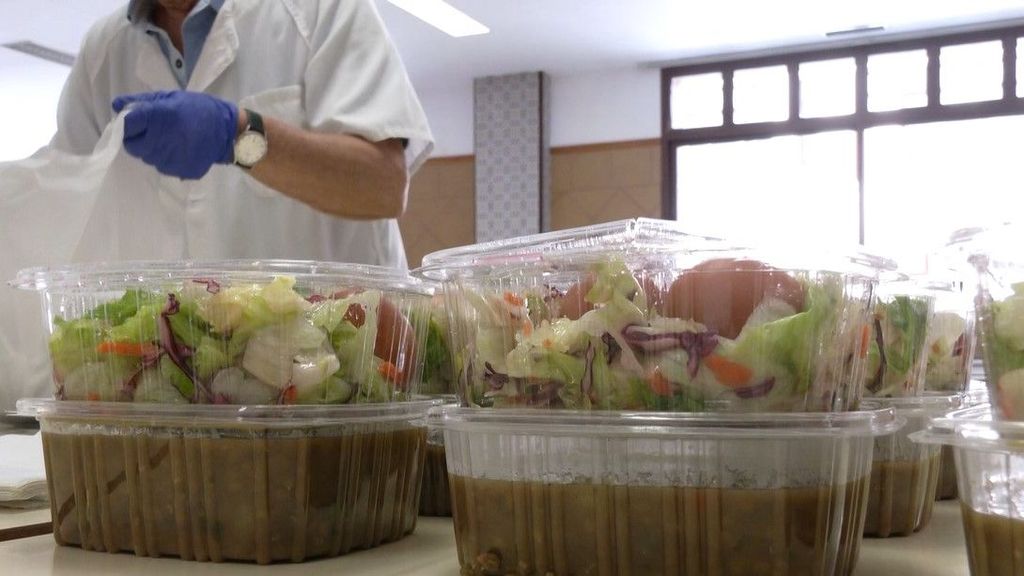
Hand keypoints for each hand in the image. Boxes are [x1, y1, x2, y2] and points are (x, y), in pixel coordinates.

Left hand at [112, 91, 238, 179]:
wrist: (229, 132)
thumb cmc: (199, 109)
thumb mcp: (171, 98)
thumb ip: (143, 102)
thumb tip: (117, 105)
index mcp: (158, 118)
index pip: (127, 125)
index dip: (126, 124)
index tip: (132, 122)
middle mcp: (160, 142)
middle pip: (133, 146)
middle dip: (137, 139)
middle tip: (153, 131)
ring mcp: (170, 160)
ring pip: (148, 158)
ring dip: (153, 149)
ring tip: (171, 139)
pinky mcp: (179, 172)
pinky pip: (164, 166)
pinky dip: (167, 159)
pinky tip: (180, 150)